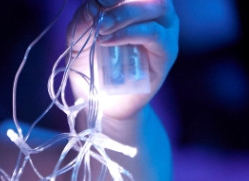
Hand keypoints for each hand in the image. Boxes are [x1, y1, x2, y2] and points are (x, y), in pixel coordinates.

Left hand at [67, 0, 178, 120]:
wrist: (102, 102)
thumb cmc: (94, 65)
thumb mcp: (80, 38)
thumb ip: (84, 18)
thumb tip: (93, 3)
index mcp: (139, 3)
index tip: (98, 0)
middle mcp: (157, 12)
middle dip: (121, 0)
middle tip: (98, 12)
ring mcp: (166, 30)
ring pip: (156, 7)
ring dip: (125, 14)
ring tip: (102, 29)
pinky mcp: (167, 51)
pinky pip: (154, 34)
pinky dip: (129, 33)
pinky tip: (107, 41)